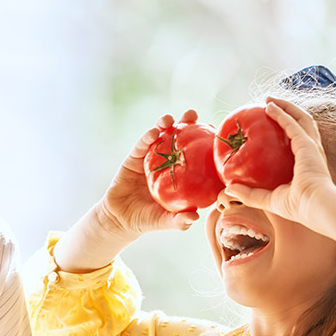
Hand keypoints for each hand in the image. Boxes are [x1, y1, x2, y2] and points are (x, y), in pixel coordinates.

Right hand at [98, 111, 201, 238]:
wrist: (120, 219)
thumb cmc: (148, 219)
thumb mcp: (165, 221)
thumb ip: (178, 221)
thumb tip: (194, 217)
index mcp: (180, 173)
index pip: (195, 154)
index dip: (204, 141)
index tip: (214, 131)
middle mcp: (167, 161)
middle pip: (180, 137)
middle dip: (187, 123)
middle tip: (192, 114)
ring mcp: (151, 158)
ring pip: (160, 136)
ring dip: (165, 124)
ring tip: (169, 120)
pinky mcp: (134, 158)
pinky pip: (141, 145)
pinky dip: (147, 138)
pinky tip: (153, 132)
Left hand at [223, 97, 335, 226]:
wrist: (314, 207)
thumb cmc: (297, 207)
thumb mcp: (268, 199)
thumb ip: (249, 194)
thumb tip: (229, 189)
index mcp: (307, 164)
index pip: (300, 141)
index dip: (289, 130)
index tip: (272, 123)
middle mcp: (312, 152)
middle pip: (303, 124)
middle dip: (288, 111)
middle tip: (269, 104)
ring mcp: (312, 147)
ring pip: (301, 118)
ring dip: (286, 106)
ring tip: (269, 100)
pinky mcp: (307, 144)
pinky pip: (292, 124)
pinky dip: (282, 113)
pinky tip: (269, 107)